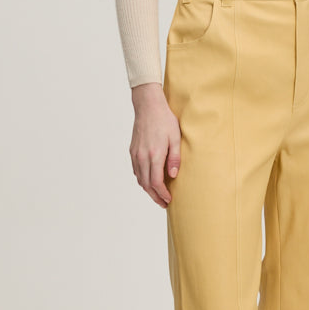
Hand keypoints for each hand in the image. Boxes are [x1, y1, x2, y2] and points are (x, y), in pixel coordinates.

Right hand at [129, 83, 180, 207]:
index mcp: (154, 155)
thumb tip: (173, 175)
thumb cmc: (164, 120)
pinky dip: (142, 179)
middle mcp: (142, 157)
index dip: (162, 194)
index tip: (168, 200)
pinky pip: (136, 170)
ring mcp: (135, 154)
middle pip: (146, 184)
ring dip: (148, 189)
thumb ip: (175, 158)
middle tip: (163, 203)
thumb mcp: (175, 138)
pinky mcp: (132, 151)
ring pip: (139, 179)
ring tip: (157, 195)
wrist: (148, 106)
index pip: (156, 182)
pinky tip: (149, 180)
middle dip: (155, 196)